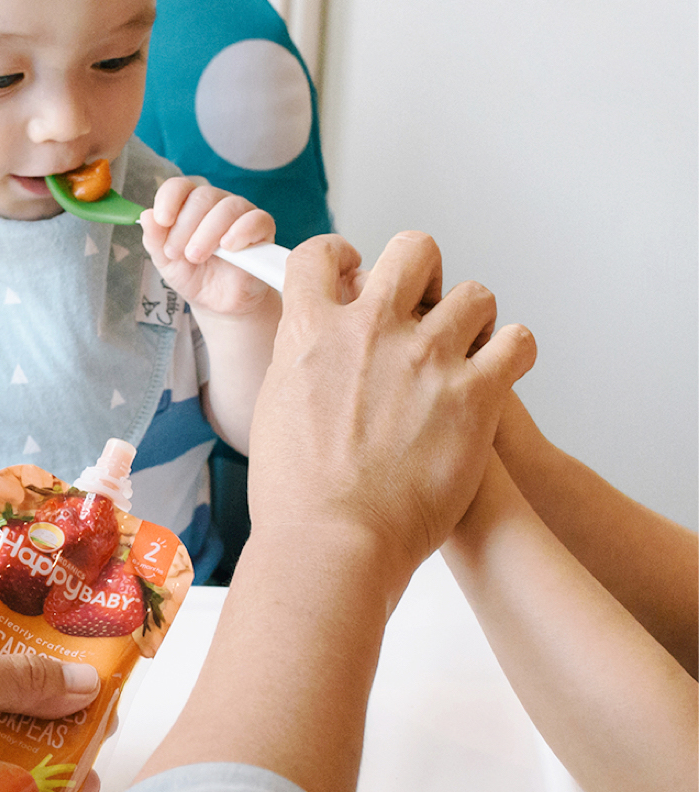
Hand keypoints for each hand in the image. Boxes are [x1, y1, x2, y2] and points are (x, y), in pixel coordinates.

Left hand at [140, 177, 277, 316]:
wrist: (218, 303)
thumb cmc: (192, 276)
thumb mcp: (166, 262)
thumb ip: (154, 239)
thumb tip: (146, 215)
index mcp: (189, 205)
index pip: (179, 186)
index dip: (169, 199)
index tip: (162, 220)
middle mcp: (216, 203)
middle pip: (202, 196)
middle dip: (185, 227)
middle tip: (177, 254)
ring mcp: (240, 214)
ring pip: (228, 207)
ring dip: (207, 233)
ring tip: (196, 257)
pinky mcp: (261, 229)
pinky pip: (256, 219)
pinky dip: (240, 231)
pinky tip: (228, 247)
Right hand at [247, 231, 536, 595]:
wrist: (332, 541)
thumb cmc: (297, 496)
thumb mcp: (274, 409)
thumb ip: (300, 363)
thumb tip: (311, 346)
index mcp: (312, 332)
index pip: (321, 257)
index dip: (338, 256)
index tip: (351, 269)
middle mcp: (371, 332)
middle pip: (412, 250)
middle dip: (420, 272)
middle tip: (421, 305)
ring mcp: (426, 358)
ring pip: (473, 294)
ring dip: (472, 319)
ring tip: (464, 351)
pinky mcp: (475, 395)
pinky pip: (517, 343)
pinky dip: (512, 354)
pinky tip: (497, 373)